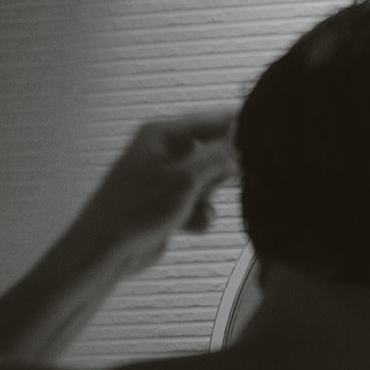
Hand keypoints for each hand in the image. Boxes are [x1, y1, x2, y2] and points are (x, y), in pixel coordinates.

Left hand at [70, 110, 239, 274]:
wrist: (106, 249)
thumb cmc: (141, 208)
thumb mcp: (185, 179)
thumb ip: (216, 159)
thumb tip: (237, 148)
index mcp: (161, 134)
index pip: (208, 120)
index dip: (235, 128)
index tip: (263, 140)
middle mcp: (161, 152)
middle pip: (208, 151)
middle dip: (222, 169)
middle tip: (235, 181)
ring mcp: (162, 180)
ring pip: (203, 181)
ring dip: (209, 197)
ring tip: (202, 208)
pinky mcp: (163, 206)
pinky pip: (193, 204)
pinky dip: (197, 214)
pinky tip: (193, 226)